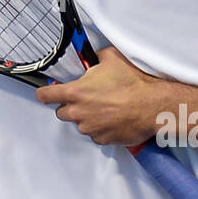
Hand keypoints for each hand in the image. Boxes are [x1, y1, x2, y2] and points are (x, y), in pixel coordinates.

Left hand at [36, 47, 164, 144]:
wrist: (152, 106)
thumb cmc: (133, 83)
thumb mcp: (112, 58)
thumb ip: (95, 58)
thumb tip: (93, 58)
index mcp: (76, 92)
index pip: (46, 96)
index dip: (45, 93)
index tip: (46, 93)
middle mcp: (79, 113)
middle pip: (62, 113)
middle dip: (71, 106)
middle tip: (87, 99)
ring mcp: (90, 128)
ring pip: (80, 124)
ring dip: (88, 118)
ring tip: (107, 108)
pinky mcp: (102, 139)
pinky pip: (96, 135)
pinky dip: (102, 128)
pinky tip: (114, 118)